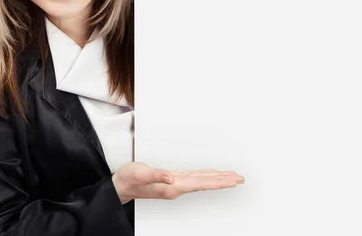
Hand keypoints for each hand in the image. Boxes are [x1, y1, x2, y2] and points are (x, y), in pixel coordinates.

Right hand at [112, 162, 244, 203]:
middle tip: (241, 178)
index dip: (218, 182)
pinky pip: (195, 178)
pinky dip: (206, 176)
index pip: (201, 183)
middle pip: (206, 183)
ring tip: (232, 177)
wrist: (120, 186)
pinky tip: (211, 175)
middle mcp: (177, 187)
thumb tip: (171, 177)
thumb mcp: (140, 173)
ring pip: (202, 181)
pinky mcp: (172, 180)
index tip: (233, 181)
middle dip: (224, 181)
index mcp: (173, 186)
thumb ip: (156, 175)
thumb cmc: (129, 179)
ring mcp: (175, 185)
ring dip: (218, 179)